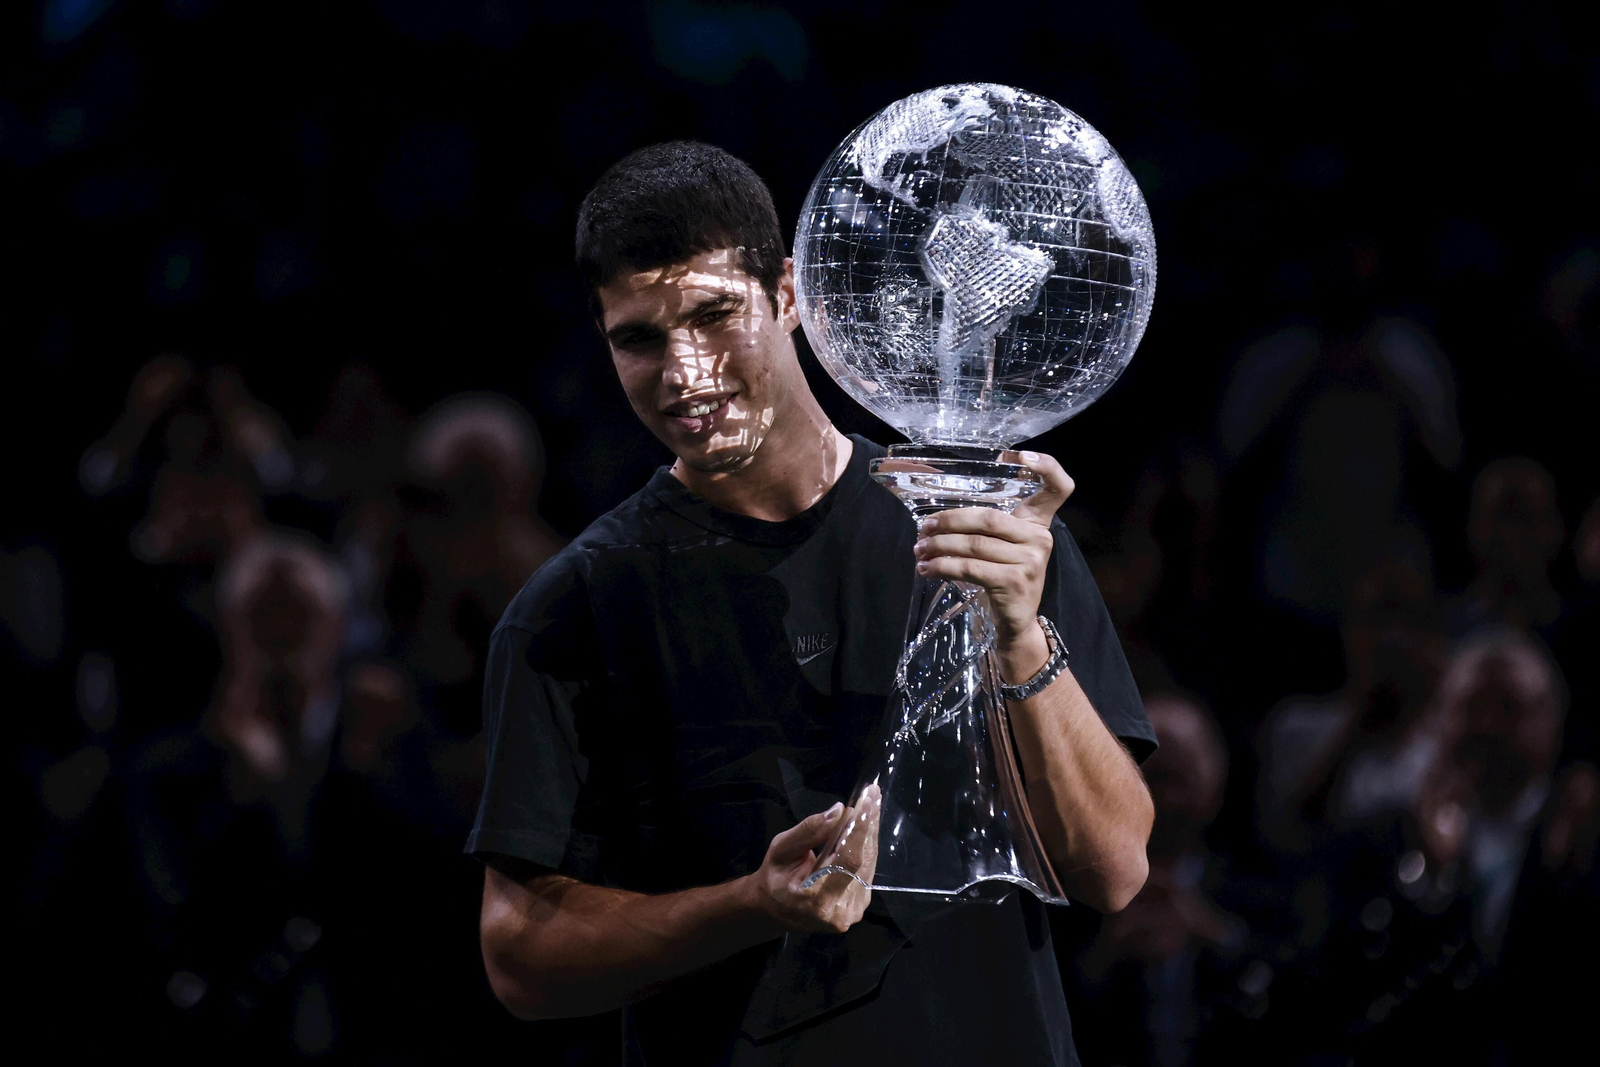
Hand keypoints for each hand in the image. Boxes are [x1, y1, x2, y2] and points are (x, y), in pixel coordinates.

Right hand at [747, 786, 880, 934]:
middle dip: (868, 824)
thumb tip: (839, 811)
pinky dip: (866, 845)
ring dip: (870, 832)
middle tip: (873, 794)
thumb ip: (809, 831)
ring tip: (871, 803)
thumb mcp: (781, 849)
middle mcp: (841, 911)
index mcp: (816, 900)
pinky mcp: (860, 905)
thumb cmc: (775, 877)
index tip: (867, 800)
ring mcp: (853, 911)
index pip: (847, 860)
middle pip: (863, 860)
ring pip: (869, 863)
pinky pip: (867, 869)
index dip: (860, 829)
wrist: (775, 909)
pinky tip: (866, 824)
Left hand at [912, 451, 1074, 674]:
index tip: (1015, 455)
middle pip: (989, 517)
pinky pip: (970, 567)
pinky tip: (927, 568)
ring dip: (939, 546)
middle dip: (950, 521)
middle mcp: (1040, 538)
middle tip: (924, 529)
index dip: (1044, 465)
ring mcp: (1031, 560)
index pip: (1058, 487)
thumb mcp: (999, 546)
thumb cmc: (1001, 576)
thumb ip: (982, 524)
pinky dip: (943, 567)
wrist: (1015, 622)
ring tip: (919, 550)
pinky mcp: (1015, 581)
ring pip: (974, 544)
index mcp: (1038, 522)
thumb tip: (932, 513)